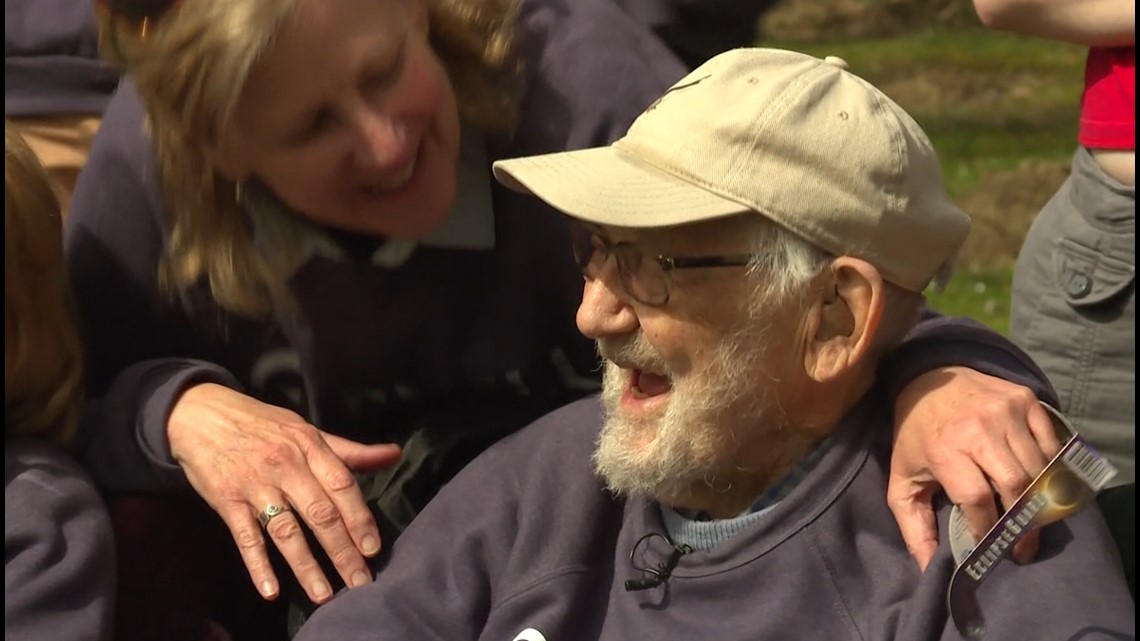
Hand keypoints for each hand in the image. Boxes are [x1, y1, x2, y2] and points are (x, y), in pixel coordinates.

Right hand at [167, 383, 401, 602]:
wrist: (200, 414)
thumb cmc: (262, 424)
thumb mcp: (306, 430)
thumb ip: (349, 451)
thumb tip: (394, 455)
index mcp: (309, 446)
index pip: (342, 486)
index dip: (360, 518)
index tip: (373, 548)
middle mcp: (285, 466)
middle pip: (320, 514)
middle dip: (343, 551)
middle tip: (360, 582)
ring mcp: (255, 485)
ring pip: (286, 531)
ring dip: (306, 566)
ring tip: (324, 594)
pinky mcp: (227, 501)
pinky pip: (245, 538)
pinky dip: (258, 565)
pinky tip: (271, 591)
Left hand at [887, 367, 1061, 570]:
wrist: (929, 377)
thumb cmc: (916, 435)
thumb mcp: (903, 479)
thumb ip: (913, 526)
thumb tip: (927, 568)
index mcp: (944, 449)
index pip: (977, 499)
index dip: (989, 528)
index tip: (992, 546)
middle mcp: (978, 428)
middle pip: (1015, 485)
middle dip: (1022, 522)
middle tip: (1022, 544)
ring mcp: (1006, 411)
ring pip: (1038, 468)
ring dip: (1038, 498)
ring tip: (1031, 518)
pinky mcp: (1026, 399)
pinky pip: (1050, 444)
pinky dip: (1049, 468)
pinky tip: (1038, 483)